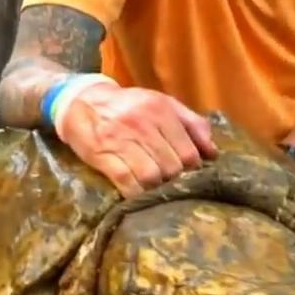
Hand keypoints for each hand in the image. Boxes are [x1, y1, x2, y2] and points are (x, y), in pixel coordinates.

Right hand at [54, 81, 217, 196]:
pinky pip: (126, 182)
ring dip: (156, 188)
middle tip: (171, 182)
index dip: (192, 169)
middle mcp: (142, 124)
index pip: (188, 152)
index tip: (188, 173)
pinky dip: (135, 192)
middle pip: (171, 167)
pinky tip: (138, 192)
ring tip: (155, 188)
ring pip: (151, 176)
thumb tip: (213, 152)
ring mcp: (121, 141)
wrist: (82, 101)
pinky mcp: (102, 156)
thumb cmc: (128, 105)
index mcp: (160, 110)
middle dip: (174, 180)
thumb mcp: (162, 103)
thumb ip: (191, 123)